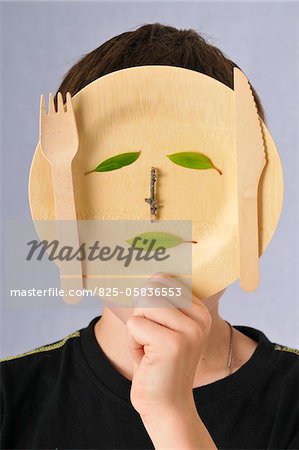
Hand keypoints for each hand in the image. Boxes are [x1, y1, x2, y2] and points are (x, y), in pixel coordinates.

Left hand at [126, 272, 211, 417]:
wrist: (166, 406)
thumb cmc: (158, 363)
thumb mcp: (162, 326)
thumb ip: (157, 300)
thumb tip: (136, 273)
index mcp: (199, 310)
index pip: (162, 279)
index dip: (147, 302)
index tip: (155, 326)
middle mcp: (199, 317)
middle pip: (151, 289)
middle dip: (141, 315)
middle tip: (150, 340)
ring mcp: (189, 330)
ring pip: (142, 305)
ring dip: (136, 329)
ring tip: (149, 349)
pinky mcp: (173, 343)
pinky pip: (135, 325)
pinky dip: (133, 343)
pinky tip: (147, 359)